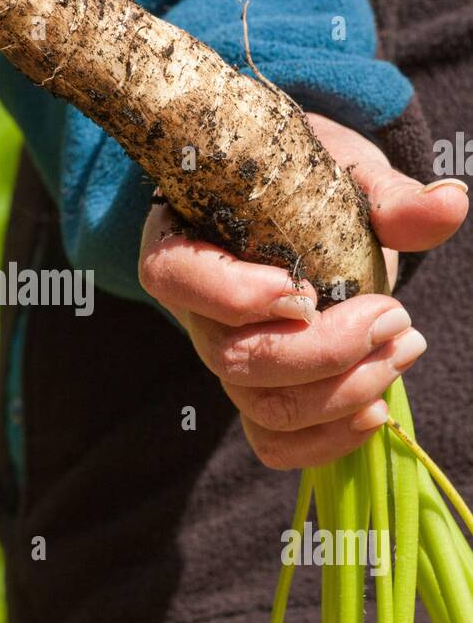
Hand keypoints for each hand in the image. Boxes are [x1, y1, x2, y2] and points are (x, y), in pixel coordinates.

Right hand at [138, 113, 467, 468]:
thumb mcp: (342, 177)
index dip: (234, 295)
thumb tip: (450, 203)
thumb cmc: (305, 191)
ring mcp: (225, 364)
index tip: (307, 291)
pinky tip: (377, 409)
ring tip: (403, 350)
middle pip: (234, 360)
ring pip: (262, 408)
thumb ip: (389, 196)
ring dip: (344, 391)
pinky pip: (275, 444)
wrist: (301, 221)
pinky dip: (329, 439)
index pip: (176, 277)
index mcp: (187, 242)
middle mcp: (195, 314)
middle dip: (325, 351)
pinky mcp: (256, 400)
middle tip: (394, 316)